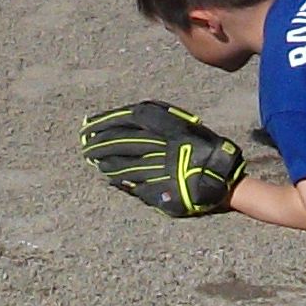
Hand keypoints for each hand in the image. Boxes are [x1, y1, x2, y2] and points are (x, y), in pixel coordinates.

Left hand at [80, 100, 245, 218]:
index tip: (89, 124)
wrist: (221, 176)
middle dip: (99, 142)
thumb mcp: (185, 124)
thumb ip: (160, 118)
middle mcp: (160, 147)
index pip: (127, 121)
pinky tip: (108, 177)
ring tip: (92, 159)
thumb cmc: (204, 146)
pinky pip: (133, 184)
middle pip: (121, 142)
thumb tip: (132, 114)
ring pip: (123, 164)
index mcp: (167, 127)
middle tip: (84, 143)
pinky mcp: (160, 190)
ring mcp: (158, 170)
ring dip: (104, 161)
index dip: (105, 122)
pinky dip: (118, 180)